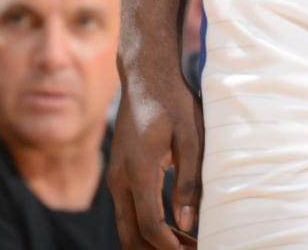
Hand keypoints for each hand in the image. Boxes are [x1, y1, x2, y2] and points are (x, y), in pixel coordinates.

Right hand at [110, 61, 203, 247]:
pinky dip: (147, 227)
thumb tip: (187, 222)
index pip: (150, 224)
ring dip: (152, 242)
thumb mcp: (191, 138)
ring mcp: (116, 176)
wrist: (145, 75)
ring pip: (127, 226)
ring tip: (187, 244)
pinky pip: (128, 211)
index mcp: (139, 169)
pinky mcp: (119, 173)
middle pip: (131, 234)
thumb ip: (189, 181)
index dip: (170, 246)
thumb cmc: (173, 101)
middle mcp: (120, 177)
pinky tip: (174, 227)